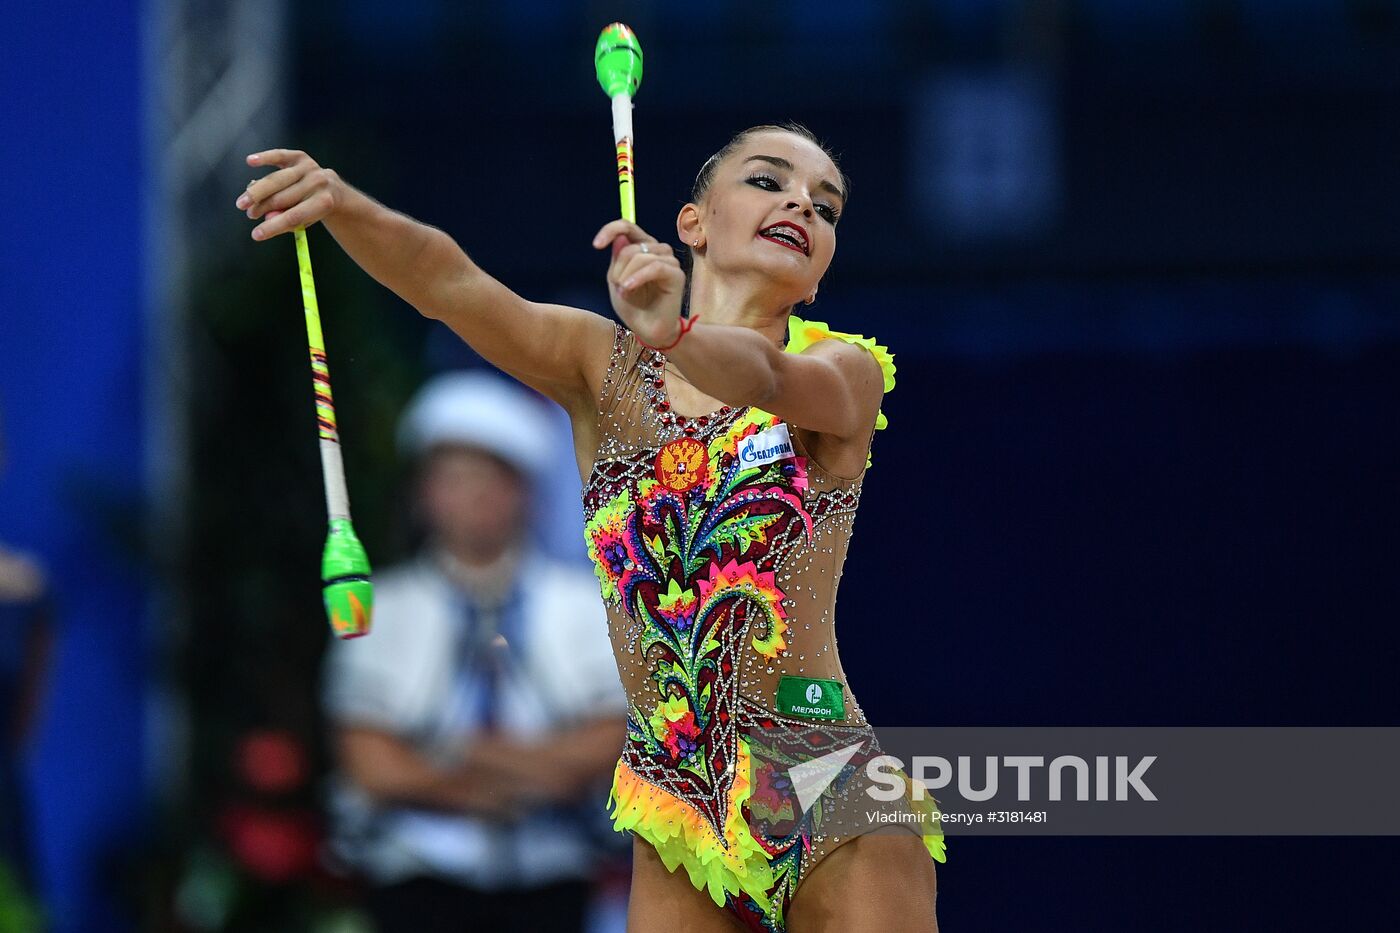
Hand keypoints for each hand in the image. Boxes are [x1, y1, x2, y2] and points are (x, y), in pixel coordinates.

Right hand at [234, 149, 342, 240]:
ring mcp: (309, 168)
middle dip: (261, 208)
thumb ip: (289, 222)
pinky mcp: (300, 157)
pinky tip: (251, 161)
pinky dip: (264, 158)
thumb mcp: (305, 220)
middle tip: (249, 215)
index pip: (293, 217)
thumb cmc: (313, 208)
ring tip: (243, 203)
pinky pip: (280, 156)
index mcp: (323, 203)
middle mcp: (318, 183)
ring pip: (276, 181)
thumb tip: (268, 218)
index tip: (255, 235)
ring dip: (256, 192)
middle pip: (282, 198)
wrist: (331, 189)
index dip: (272, 227)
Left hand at [592, 220, 685, 345]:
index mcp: (643, 247)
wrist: (648, 330)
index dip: (611, 230)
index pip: (627, 226)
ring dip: (627, 276)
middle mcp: (658, 250)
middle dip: (618, 268)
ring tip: (625, 293)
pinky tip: (629, 289)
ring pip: (641, 256)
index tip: (596, 245)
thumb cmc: (634, 307)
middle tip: (618, 287)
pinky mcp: (677, 275)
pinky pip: (655, 267)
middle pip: (631, 246)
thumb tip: (620, 238)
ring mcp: (669, 262)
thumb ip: (617, 258)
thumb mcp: (616, 280)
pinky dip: (638, 278)